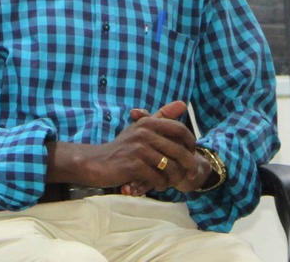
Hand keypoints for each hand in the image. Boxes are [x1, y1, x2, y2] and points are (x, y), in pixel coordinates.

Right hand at [46, 101, 195, 190]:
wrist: (97, 163)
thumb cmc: (122, 147)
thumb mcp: (140, 128)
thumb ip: (161, 116)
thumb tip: (183, 103)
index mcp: (148, 123)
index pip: (180, 129)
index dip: (191, 143)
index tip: (193, 154)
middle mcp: (144, 133)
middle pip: (179, 151)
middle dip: (190, 166)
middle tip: (192, 175)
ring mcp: (139, 149)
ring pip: (170, 167)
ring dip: (174, 178)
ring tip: (171, 182)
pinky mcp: (134, 165)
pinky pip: (158, 178)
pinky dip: (161, 185)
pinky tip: (157, 185)